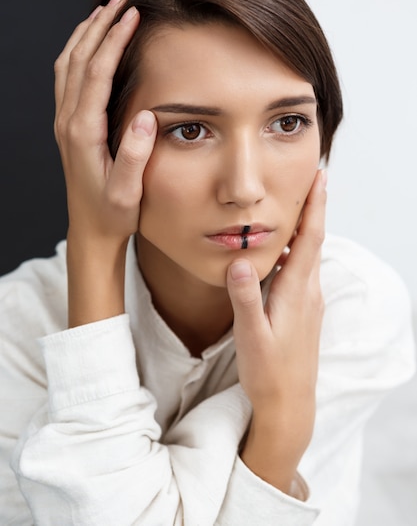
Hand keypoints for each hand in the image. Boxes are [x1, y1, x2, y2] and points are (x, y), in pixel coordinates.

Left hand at [54, 0, 156, 325]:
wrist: (90, 230)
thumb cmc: (112, 212)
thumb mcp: (127, 190)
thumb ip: (134, 155)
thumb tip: (145, 115)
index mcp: (83, 132)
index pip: (97, 72)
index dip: (114, 40)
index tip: (131, 14)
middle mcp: (69, 122)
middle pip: (79, 59)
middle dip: (100, 25)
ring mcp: (65, 123)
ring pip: (68, 65)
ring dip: (85, 35)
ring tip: (105, 11)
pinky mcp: (68, 127)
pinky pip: (66, 79)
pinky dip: (77, 53)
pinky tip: (89, 46)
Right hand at [226, 169, 325, 491]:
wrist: (290, 404)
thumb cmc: (269, 372)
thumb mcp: (251, 337)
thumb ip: (244, 299)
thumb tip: (239, 260)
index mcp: (297, 292)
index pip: (310, 239)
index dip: (315, 206)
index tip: (320, 177)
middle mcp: (308, 291)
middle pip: (314, 239)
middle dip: (313, 207)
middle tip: (309, 177)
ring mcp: (309, 301)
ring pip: (309, 253)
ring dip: (305, 226)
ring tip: (295, 203)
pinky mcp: (304, 309)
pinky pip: (303, 268)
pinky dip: (297, 248)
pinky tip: (283, 248)